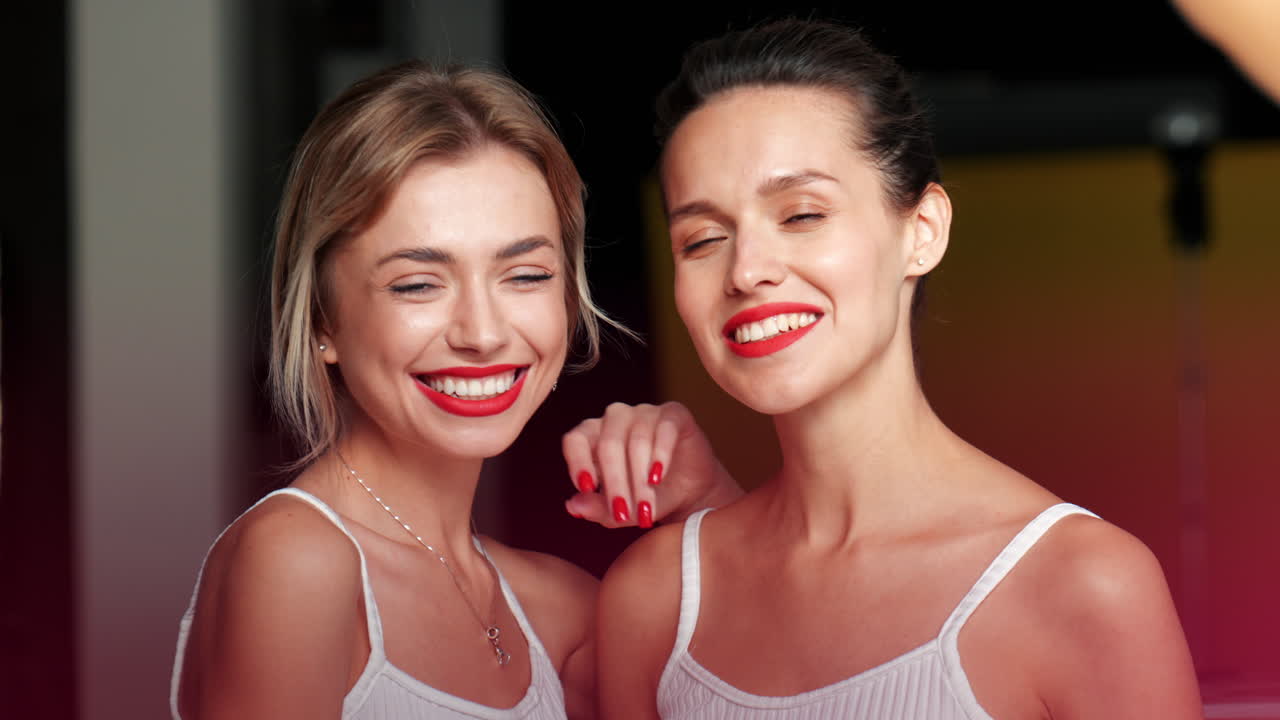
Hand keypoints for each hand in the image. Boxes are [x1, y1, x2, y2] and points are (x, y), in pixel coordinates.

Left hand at [561, 401, 741, 528]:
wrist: (691, 494)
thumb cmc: (649, 497)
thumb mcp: (621, 510)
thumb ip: (596, 507)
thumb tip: (572, 505)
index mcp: (594, 436)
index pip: (576, 439)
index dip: (578, 461)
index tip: (587, 487)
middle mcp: (615, 419)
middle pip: (608, 444)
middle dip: (615, 483)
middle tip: (623, 512)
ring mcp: (645, 413)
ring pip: (636, 439)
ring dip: (639, 477)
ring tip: (646, 507)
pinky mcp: (674, 415)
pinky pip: (664, 428)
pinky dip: (660, 454)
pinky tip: (657, 476)